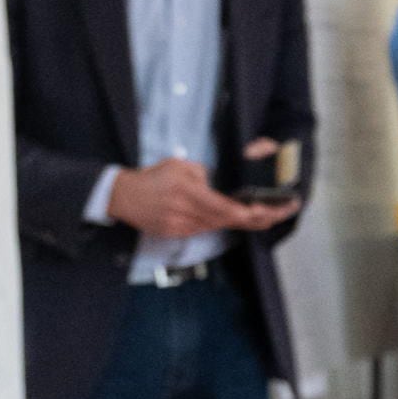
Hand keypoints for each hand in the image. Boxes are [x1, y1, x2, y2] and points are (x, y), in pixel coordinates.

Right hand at [104, 157, 261, 240]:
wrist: (122, 196)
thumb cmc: (152, 177)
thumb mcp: (178, 165)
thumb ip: (201, 174)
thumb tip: (216, 186)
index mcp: (186, 191)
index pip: (221, 206)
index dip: (243, 212)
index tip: (262, 212)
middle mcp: (184, 211)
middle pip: (223, 220)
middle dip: (252, 218)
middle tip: (275, 214)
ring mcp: (178, 226)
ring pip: (214, 226)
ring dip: (236, 221)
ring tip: (263, 216)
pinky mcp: (174, 233)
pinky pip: (201, 230)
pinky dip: (215, 223)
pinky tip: (231, 218)